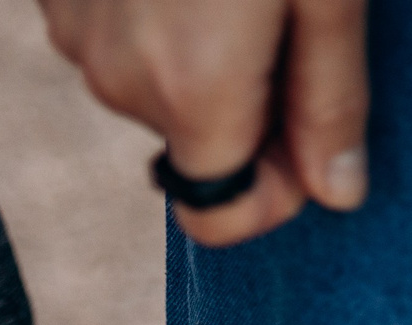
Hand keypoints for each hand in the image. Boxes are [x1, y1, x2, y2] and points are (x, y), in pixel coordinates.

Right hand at [40, 0, 367, 244]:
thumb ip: (330, 99)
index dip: (276, 188)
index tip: (308, 125)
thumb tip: (337, 193)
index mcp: (193, 87)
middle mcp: (118, 77)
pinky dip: (153, 13)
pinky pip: (113, 37)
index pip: (220, 218)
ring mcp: (74, 30)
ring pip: (150, 88)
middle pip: (191, 143)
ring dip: (196, 53)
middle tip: (283, 16)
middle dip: (242, 103)